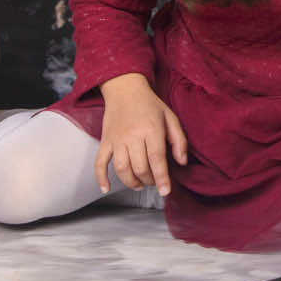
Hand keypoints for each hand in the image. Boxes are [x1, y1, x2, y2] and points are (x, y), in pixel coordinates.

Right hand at [96, 74, 188, 196]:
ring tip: (139, 184)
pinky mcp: (105, 141)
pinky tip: (105, 189)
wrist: (125, 89)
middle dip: (149, 180)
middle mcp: (132, 136)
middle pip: (139, 167)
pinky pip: (99, 162)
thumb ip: (179, 140)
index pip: (157, 159)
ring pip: (121, 168)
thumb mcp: (170, 117)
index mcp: (151, 129)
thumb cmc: (150, 105)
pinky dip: (100, 177)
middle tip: (154, 181)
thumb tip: (182, 162)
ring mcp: (116, 139)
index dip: (162, 178)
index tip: (166, 191)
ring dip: (131, 182)